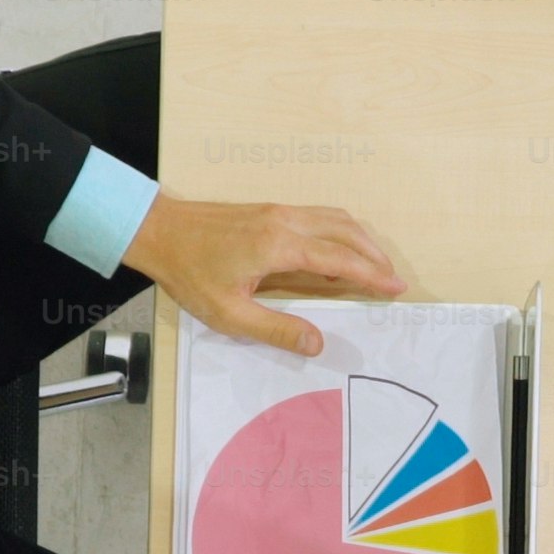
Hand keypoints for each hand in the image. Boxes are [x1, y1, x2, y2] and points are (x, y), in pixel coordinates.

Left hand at [121, 197, 404, 353]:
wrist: (159, 231)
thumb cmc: (190, 273)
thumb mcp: (230, 314)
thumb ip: (276, 329)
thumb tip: (317, 343)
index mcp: (279, 246)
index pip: (340, 259)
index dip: (372, 275)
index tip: (395, 287)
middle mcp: (286, 221)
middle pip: (347, 233)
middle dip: (375, 257)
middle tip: (393, 279)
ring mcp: (279, 211)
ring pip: (336, 219)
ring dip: (362, 240)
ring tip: (375, 264)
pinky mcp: (270, 209)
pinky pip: (320, 216)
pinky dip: (342, 231)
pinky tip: (340, 249)